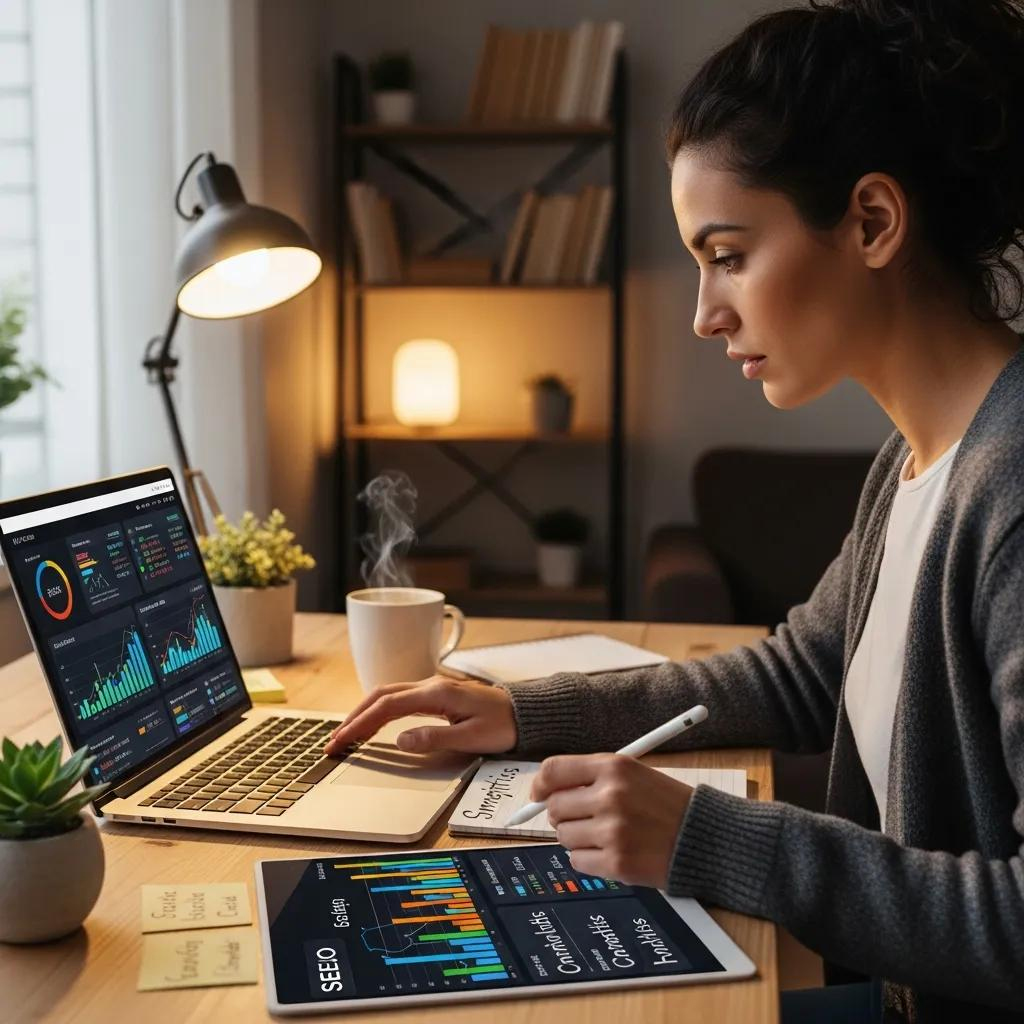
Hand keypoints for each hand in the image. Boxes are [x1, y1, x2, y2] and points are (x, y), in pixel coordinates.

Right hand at [323, 675, 516, 755]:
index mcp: (436, 694)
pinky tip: (373, 724)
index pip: (387, 706)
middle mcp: (430, 685)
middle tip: (335, 741)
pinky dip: (380, 710)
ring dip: (365, 712)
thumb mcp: (471, 738)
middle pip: (380, 695)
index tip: (341, 740)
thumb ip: (434, 738)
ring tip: (348, 734)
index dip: (360, 723)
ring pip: (388, 694)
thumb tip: (400, 740)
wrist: (525, 712)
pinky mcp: (436, 695)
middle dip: (354, 717)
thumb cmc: (503, 725)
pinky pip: (400, 699)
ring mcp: (433, 688)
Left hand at [533, 754, 694, 888]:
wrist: (705, 837)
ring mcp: (612, 830)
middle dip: (563, 815)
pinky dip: (588, 859)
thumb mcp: (632, 775)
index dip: (540, 784)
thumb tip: (543, 792)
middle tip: (585, 819)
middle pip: (554, 806)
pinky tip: (612, 852)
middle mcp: (610, 795)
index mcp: (614, 767)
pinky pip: (577, 860)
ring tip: (607, 835)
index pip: (554, 770)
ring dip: (578, 838)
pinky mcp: (617, 862)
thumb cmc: (667, 805)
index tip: (538, 794)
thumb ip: (590, 779)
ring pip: (563, 836)